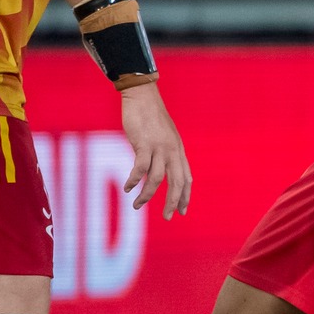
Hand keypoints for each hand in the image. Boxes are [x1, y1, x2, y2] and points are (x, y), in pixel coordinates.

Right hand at [119, 82, 190, 215]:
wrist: (142, 96)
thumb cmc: (150, 116)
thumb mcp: (161, 138)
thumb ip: (161, 154)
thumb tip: (152, 173)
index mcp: (178, 150)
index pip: (186, 178)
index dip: (186, 195)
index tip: (183, 211)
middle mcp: (172, 151)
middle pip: (177, 182)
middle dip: (174, 202)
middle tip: (168, 217)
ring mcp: (159, 148)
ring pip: (157, 179)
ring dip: (147, 195)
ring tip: (137, 206)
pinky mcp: (144, 144)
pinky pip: (140, 168)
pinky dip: (133, 181)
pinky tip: (127, 188)